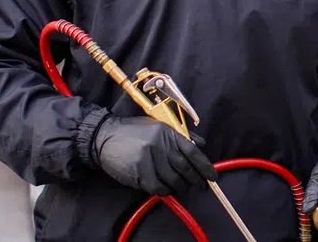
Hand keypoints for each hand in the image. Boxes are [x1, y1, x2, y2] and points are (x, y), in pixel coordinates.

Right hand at [91, 115, 217, 195]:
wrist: (105, 136)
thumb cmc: (134, 131)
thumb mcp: (158, 126)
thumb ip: (180, 136)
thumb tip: (201, 145)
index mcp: (168, 132)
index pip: (193, 151)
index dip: (205, 166)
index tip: (213, 176)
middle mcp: (160, 144)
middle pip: (185, 167)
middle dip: (195, 180)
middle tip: (200, 187)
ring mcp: (149, 158)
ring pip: (172, 179)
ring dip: (180, 186)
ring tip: (183, 188)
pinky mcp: (138, 170)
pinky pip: (157, 186)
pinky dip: (165, 191)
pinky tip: (166, 190)